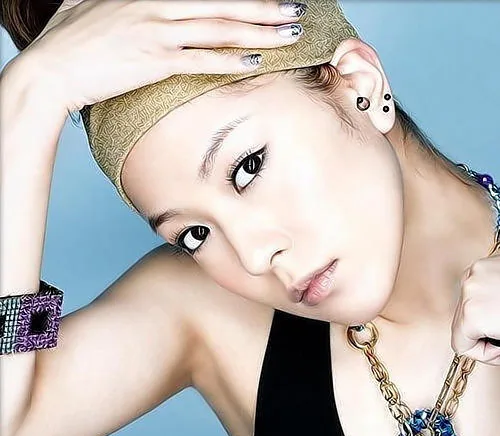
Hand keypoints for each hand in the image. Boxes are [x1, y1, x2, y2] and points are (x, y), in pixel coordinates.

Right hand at [20, 0, 306, 111]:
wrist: (51, 70)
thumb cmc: (69, 39)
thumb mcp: (91, 4)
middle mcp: (156, 7)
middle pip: (222, 5)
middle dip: (264, 8)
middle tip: (295, 11)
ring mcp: (156, 33)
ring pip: (219, 30)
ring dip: (258, 32)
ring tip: (289, 35)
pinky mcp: (153, 62)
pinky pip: (200, 61)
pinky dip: (230, 61)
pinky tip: (255, 62)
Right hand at [451, 251, 499, 364]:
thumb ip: (491, 350)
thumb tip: (485, 349)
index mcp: (473, 315)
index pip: (459, 345)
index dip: (483, 353)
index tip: (499, 348)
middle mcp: (468, 292)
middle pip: (459, 323)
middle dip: (481, 331)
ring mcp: (474, 275)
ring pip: (466, 304)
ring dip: (482, 312)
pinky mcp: (482, 265)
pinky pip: (474, 288)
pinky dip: (487, 295)